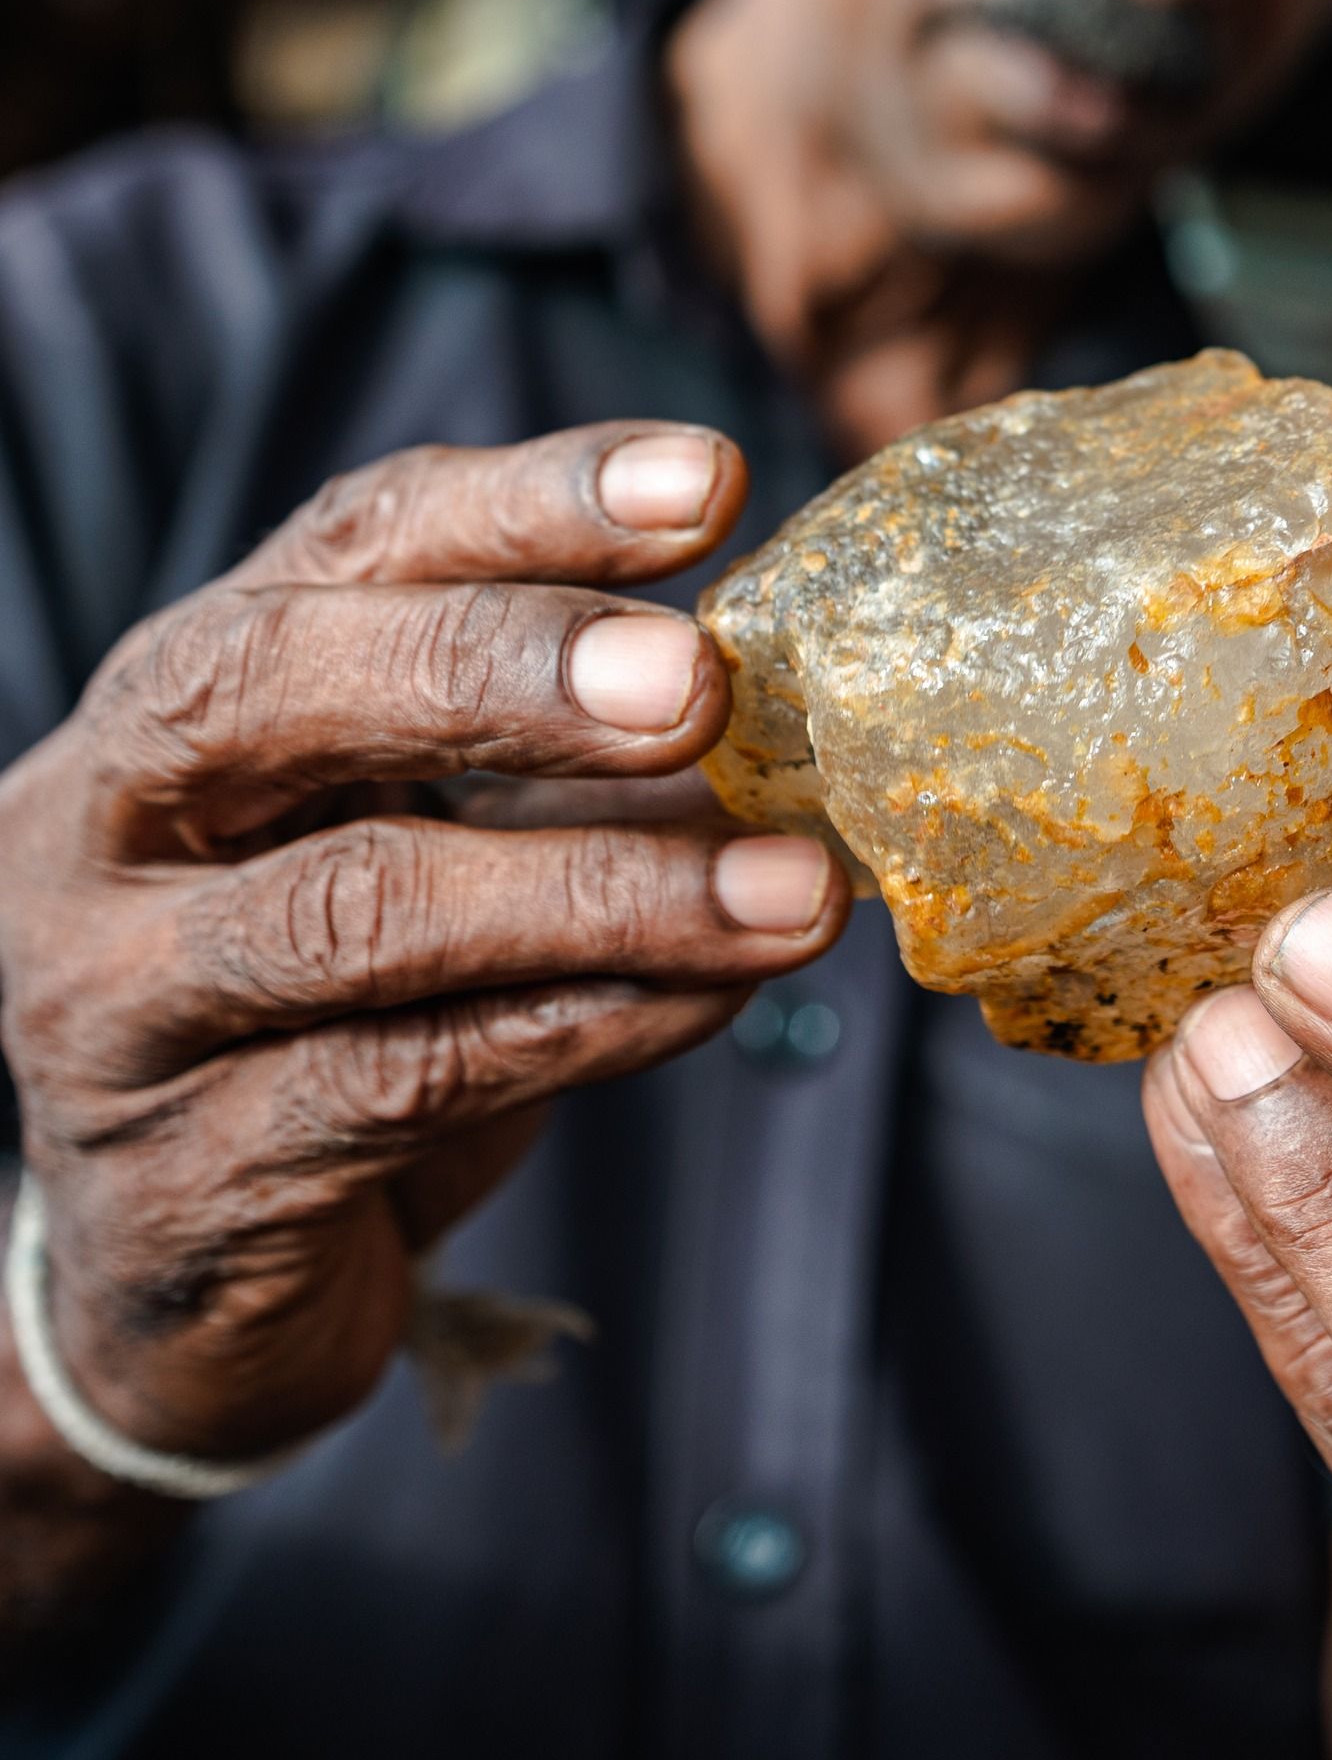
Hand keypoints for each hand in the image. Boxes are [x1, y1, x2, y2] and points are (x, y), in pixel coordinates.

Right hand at [0, 424, 848, 1469]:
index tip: (705, 480)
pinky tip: (717, 997)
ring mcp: (116, 1002)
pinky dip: (591, 1028)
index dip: (528, 501)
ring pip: (358, 910)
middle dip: (506, 670)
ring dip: (605, 889)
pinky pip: (408, 1083)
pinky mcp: (183, 1177)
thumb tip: (800, 685)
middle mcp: (103, 821)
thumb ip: (568, 753)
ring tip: (792, 888)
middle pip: (274, 684)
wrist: (177, 1280)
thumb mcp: (424, 833)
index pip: (347, 544)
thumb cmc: (329, 1005)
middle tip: (701, 680)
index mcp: (184, 692)